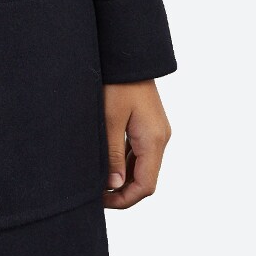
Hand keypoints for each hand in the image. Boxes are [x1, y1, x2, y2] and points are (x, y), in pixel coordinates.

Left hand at [102, 79, 171, 209]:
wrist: (128, 55)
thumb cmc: (117, 83)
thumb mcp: (110, 120)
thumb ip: (112, 155)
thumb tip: (114, 185)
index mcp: (154, 140)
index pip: (146, 185)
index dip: (125, 199)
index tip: (101, 201)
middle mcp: (160, 138)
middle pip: (146, 178)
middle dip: (122, 191)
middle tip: (95, 193)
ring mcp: (156, 131)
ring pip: (142, 165)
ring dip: (122, 176)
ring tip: (96, 178)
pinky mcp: (149, 124)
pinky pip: (139, 150)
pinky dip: (124, 160)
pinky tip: (105, 160)